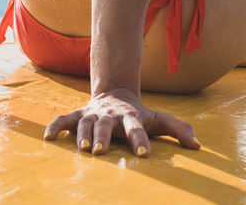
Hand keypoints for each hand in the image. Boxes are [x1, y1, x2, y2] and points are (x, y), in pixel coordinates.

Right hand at [44, 88, 199, 156]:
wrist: (115, 92)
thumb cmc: (138, 114)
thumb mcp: (159, 120)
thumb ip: (178, 129)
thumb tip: (198, 146)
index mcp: (131, 117)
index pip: (137, 128)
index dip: (140, 139)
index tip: (144, 153)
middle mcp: (111, 115)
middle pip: (106, 125)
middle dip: (103, 136)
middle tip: (102, 151)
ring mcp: (93, 114)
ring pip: (85, 123)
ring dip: (83, 135)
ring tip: (83, 149)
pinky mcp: (79, 114)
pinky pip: (64, 119)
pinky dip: (55, 126)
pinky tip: (48, 138)